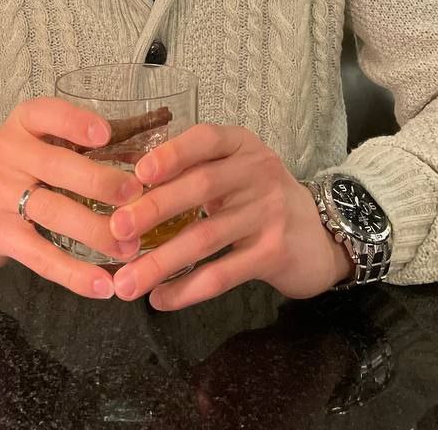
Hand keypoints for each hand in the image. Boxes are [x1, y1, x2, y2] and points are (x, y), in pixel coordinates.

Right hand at [0, 97, 143, 297]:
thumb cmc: (23, 169)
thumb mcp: (41, 144)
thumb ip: (80, 147)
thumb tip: (146, 163)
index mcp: (22, 124)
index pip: (47, 114)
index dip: (75, 123)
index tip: (107, 135)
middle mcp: (6, 152)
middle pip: (56, 166)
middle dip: (99, 182)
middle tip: (136, 197)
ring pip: (53, 212)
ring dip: (96, 232)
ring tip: (130, 247)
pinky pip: (40, 255)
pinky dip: (73, 273)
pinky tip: (102, 286)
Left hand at [107, 125, 353, 309]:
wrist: (320, 235)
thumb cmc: (261, 199)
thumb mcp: (236, 171)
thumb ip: (194, 170)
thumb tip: (128, 185)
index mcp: (242, 146)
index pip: (205, 139)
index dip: (171, 153)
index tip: (138, 172)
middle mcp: (258, 172)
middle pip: (202, 186)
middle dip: (155, 208)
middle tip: (117, 229)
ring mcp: (269, 213)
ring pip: (206, 237)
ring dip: (161, 261)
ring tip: (126, 282)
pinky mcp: (274, 253)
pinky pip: (223, 274)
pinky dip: (188, 288)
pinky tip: (161, 298)